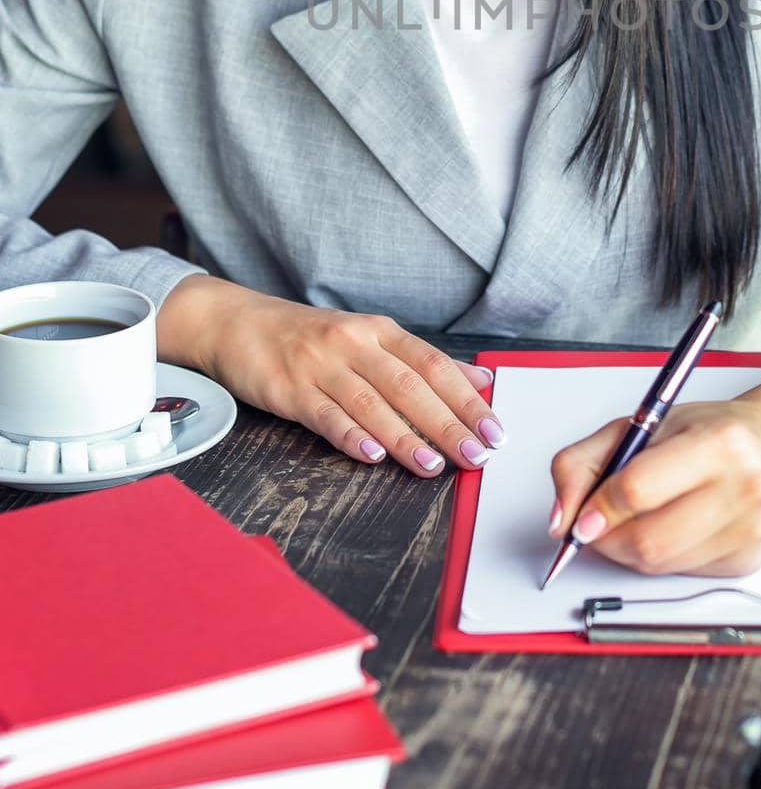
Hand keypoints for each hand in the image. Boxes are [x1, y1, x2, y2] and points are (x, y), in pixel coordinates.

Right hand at [158, 274, 504, 476]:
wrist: (238, 323)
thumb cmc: (312, 338)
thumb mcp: (370, 339)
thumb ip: (422, 362)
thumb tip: (479, 380)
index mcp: (380, 331)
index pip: (433, 364)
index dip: (467, 398)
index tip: (495, 429)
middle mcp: (354, 343)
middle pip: (409, 385)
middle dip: (448, 423)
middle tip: (477, 455)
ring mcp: (320, 365)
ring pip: (371, 402)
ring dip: (406, 437)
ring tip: (434, 466)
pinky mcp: (289, 389)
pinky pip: (324, 415)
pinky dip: (350, 435)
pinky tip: (372, 455)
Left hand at [548, 400, 760, 575]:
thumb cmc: (711, 430)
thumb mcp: (643, 424)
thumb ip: (586, 461)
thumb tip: (560, 518)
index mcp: (717, 441)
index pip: (638, 489)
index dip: (598, 509)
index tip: (578, 519)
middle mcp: (744, 486)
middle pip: (648, 540)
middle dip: (607, 539)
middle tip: (596, 525)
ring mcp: (751, 529)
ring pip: (661, 563)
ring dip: (629, 550)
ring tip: (633, 519)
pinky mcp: (749, 561)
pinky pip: (682, 574)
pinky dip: (661, 557)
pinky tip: (670, 527)